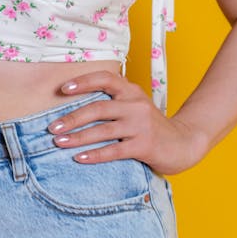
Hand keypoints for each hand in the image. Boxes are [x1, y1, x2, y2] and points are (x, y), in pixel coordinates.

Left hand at [48, 70, 207, 174]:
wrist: (184, 143)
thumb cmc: (150, 125)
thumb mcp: (134, 106)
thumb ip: (113, 101)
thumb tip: (73, 107)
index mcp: (131, 91)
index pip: (105, 79)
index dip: (83, 82)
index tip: (63, 89)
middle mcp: (135, 104)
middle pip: (98, 108)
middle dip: (72, 118)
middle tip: (52, 127)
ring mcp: (141, 125)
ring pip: (103, 130)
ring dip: (78, 137)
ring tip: (59, 142)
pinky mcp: (144, 145)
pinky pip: (114, 150)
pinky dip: (95, 155)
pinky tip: (79, 158)